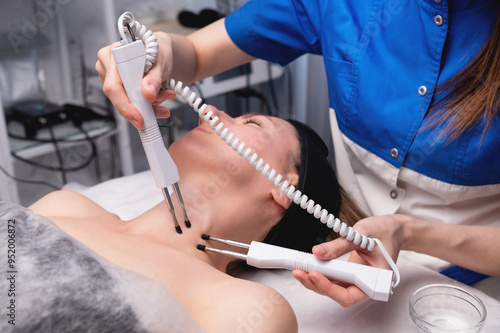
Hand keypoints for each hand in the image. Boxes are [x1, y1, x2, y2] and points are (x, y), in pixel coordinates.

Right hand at [95, 32, 176, 128]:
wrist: (162, 52)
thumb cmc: (160, 52)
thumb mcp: (162, 63)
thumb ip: (155, 78)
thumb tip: (147, 93)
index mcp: (114, 54)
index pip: (113, 86)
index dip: (125, 105)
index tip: (140, 118)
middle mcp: (108, 65)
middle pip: (119, 96)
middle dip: (142, 107)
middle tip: (162, 111)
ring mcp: (111, 77)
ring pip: (126, 101)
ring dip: (148, 105)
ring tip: (165, 95)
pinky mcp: (118, 87)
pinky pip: (130, 102)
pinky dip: (146, 104)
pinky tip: (157, 96)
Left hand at [292, 215, 410, 306]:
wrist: (394, 229)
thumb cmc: (385, 232)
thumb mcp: (362, 234)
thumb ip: (340, 245)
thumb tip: (318, 252)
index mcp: (375, 280)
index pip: (349, 294)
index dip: (329, 288)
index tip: (315, 274)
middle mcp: (366, 284)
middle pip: (338, 294)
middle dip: (317, 285)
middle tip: (299, 272)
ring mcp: (357, 280)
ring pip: (334, 288)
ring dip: (315, 281)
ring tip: (299, 270)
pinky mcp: (351, 274)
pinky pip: (334, 278)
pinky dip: (321, 273)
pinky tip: (308, 267)